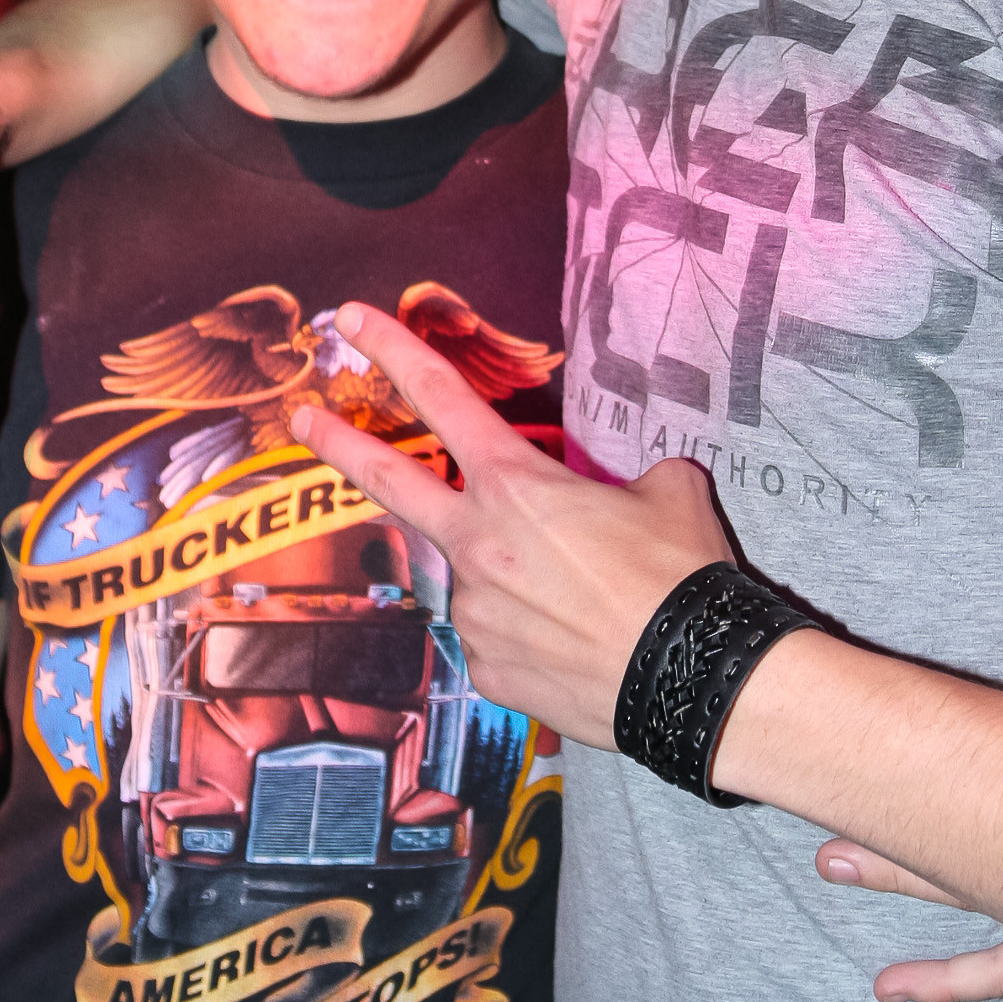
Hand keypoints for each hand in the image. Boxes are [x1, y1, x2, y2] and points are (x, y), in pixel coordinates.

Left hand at [290, 302, 730, 745]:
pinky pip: (498, 636)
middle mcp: (478, 544)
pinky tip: (577, 642)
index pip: (442, 396)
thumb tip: (624, 492)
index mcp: (516, 485)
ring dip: (511, 574)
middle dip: (340, 444)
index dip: (394, 350)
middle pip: (391, 481)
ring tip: (584, 599)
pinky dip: (530, 631)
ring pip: (476, 574)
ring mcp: (474, 612)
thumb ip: (625, 480)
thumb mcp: (668, 491)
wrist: (696, 681)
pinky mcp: (487, 670)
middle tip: (306, 418)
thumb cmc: (682, 578)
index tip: (354, 320)